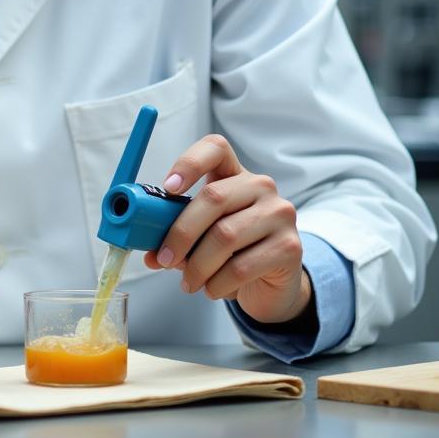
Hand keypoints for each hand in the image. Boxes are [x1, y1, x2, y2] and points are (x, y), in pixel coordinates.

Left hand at [142, 134, 310, 325]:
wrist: (274, 282)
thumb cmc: (232, 250)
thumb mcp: (202, 234)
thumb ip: (176, 234)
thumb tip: (148, 251)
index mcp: (234, 173)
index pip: (215, 148)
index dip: (189, 163)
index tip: (167, 188)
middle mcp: (261, 186)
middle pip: (213, 197)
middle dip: (181, 232)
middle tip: (164, 258)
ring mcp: (279, 213)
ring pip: (225, 235)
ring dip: (197, 265)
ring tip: (188, 282)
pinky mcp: (290, 246)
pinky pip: (241, 266)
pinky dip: (217, 282)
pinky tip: (211, 289)